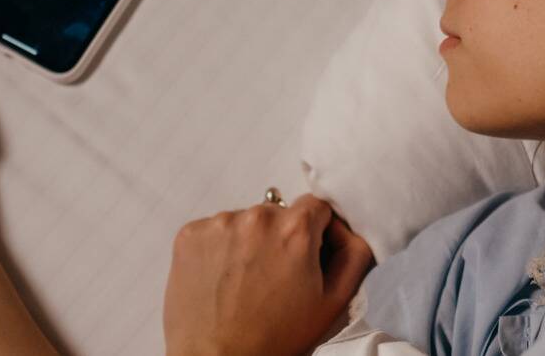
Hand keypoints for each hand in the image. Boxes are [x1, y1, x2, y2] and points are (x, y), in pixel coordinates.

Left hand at [164, 193, 374, 355]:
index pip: (316, 206)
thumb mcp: (334, 302)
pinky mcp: (190, 234)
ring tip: (245, 283)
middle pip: (279, 213)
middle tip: (274, 279)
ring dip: (248, 242)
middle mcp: (257, 217)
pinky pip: (214, 230)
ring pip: (245, 221)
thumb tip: (346, 228)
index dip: (316, 233)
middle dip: (281, 239)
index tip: (304, 258)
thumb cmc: (276, 338)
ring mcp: (219, 223)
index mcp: (296, 229)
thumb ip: (353, 253)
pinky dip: (219, 248)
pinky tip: (222, 279)